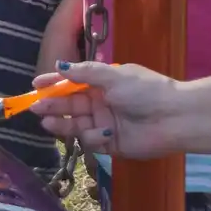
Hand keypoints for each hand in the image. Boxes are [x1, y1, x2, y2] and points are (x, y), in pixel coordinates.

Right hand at [30, 61, 183, 158]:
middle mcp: (101, 103)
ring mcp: (105, 124)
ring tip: (47, 121)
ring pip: (76, 124)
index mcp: (103, 84)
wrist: (175, 118)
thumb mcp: (113, 76)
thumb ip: (84, 73)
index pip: (72, 83)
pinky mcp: (110, 144)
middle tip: (34, 106)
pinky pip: (92, 141)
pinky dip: (92, 137)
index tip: (35, 85)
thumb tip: (59, 66)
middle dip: (52, 105)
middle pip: (70, 105)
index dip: (53, 84)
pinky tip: (100, 131)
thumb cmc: (145, 91)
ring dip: (62, 123)